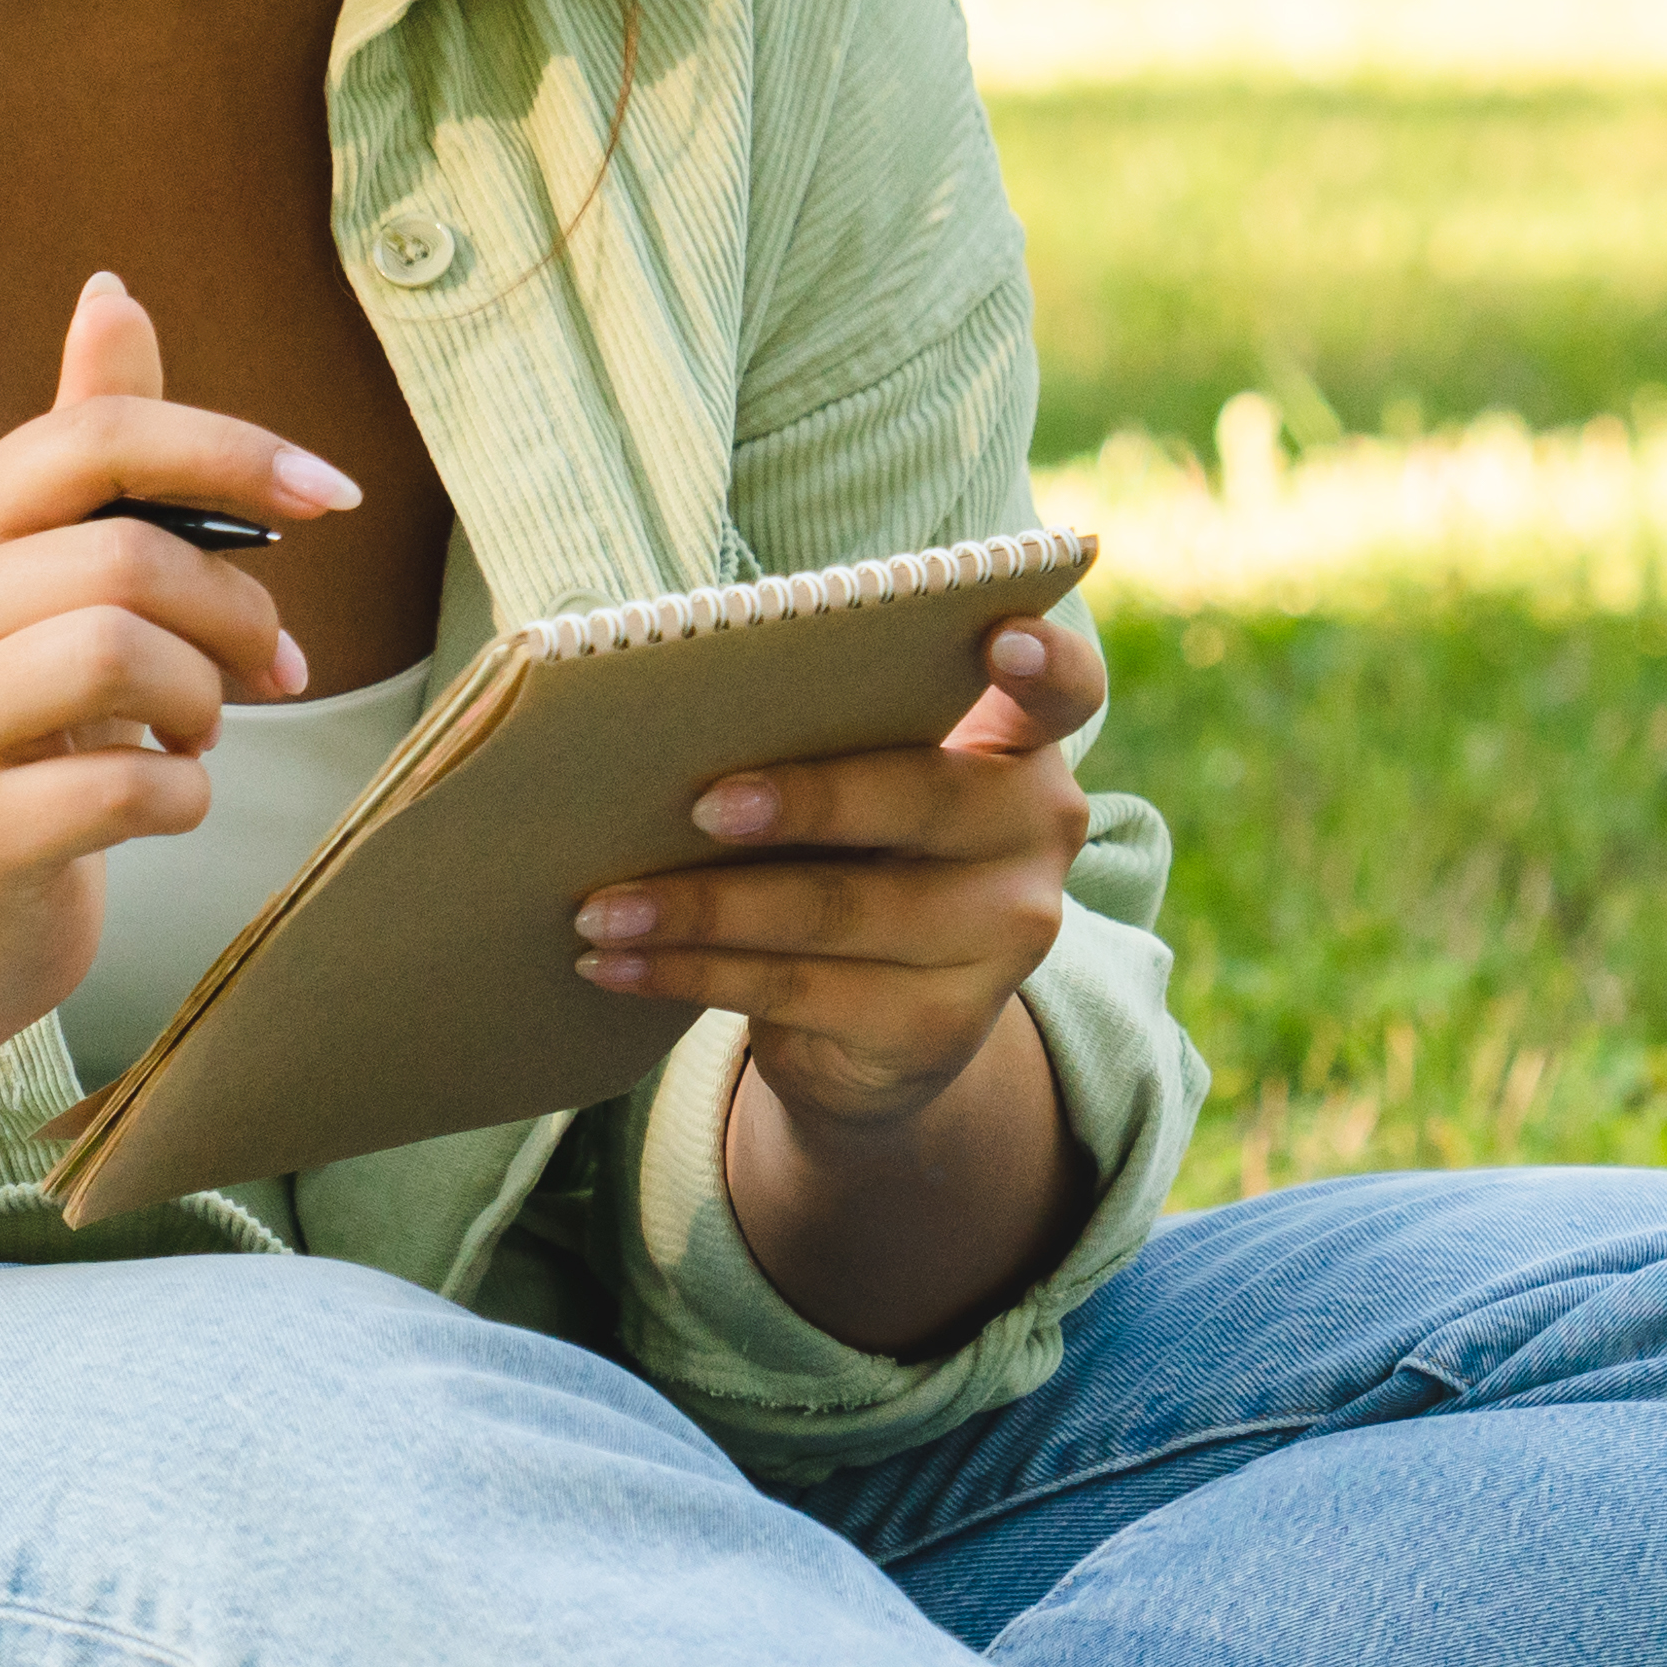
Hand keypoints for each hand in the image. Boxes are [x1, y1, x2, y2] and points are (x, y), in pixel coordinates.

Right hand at [0, 269, 352, 1049]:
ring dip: (206, 702)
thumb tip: (112, 293)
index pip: (97, 434)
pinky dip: (185, 797)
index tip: (332, 495)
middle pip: (130, 558)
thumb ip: (85, 444)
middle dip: (237, 614)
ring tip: (196, 734)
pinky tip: (165, 798)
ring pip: (122, 656)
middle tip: (267, 667)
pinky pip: (124, 788)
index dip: (232, 450)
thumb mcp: (41, 573)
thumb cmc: (11, 725)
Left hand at [572, 610, 1105, 1140]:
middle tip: (698, 804)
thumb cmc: (852, 856)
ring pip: (838, 909)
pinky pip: (797, 991)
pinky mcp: (940, 1026)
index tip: (999, 635)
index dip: (1045, 657)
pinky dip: (691, 974)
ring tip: (599, 909)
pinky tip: (615, 966)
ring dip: (701, 908)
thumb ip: (825, 737)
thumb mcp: (860, 788)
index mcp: (1022, 749)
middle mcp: (1038, 837)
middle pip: (926, 799)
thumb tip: (667, 714)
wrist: (884, 1031)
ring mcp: (1002, 939)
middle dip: (805, 800)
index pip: (1068, 689)